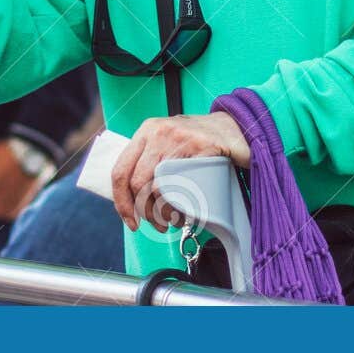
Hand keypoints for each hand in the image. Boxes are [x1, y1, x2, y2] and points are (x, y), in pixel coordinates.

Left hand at [111, 112, 250, 232]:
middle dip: (145, 212)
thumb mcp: (167, 142)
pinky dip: (182, 206)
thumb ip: (148, 160)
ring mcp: (179, 138)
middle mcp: (157, 132)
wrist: (233, 127)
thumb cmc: (198, 142)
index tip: (131, 222)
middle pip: (137, 183)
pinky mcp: (201, 147)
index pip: (120, 170)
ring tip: (173, 220)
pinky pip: (184, 184)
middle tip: (158, 225)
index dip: (122, 202)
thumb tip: (131, 198)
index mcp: (145, 132)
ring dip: (163, 213)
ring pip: (158, 186)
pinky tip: (187, 213)